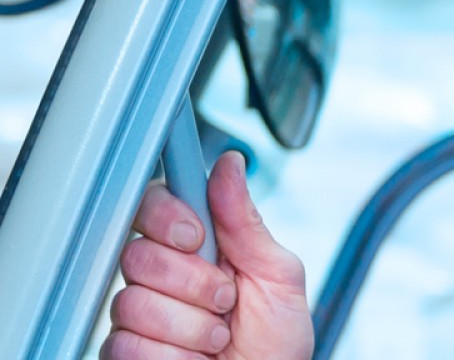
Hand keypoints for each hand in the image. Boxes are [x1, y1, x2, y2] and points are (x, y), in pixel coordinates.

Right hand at [104, 151, 313, 359]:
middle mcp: (160, 278)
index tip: (196, 237)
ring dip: (191, 327)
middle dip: (193, 283)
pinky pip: (127, 344)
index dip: (167, 216)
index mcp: (196, 249)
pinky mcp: (124, 353)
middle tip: (226, 302)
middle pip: (138, 255)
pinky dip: (174, 357)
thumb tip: (231, 165)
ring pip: (133, 303)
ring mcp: (139, 316)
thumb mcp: (277, 277)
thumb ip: (246, 223)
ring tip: (218, 339)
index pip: (152, 206)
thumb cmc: (277, 342)